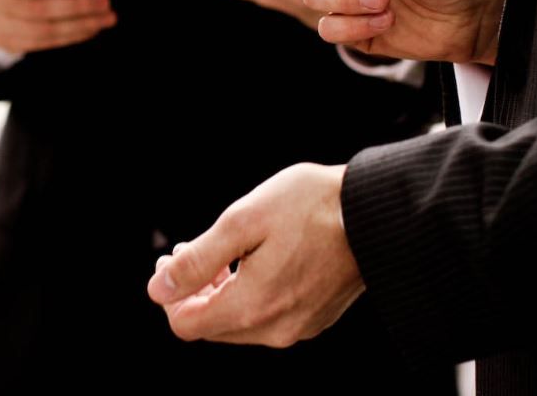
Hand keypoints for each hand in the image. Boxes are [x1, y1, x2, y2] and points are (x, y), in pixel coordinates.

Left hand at [146, 163, 362, 346]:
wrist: (377, 213)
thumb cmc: (311, 207)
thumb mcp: (242, 221)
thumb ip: (197, 260)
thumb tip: (158, 289)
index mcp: (253, 308)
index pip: (185, 325)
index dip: (169, 294)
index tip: (171, 258)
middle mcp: (276, 329)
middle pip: (210, 327)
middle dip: (193, 292)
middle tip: (192, 250)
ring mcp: (299, 327)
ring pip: (238, 323)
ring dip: (220, 292)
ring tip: (223, 253)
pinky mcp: (316, 318)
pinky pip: (267, 317)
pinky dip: (249, 295)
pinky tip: (254, 262)